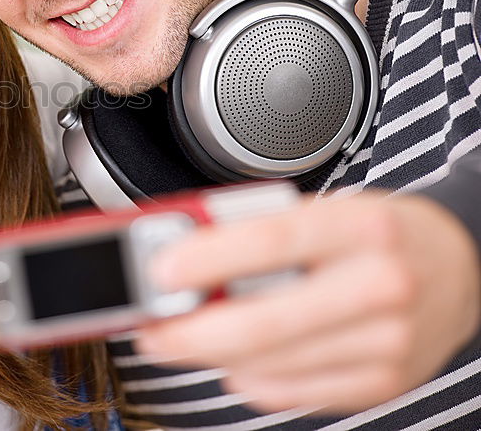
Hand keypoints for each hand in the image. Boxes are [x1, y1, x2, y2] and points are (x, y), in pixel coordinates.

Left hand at [136, 191, 480, 413]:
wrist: (458, 267)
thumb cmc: (375, 233)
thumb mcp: (324, 208)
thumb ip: (256, 227)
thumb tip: (179, 249)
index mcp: (361, 227)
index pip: (271, 242)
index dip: (207, 259)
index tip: (159, 272)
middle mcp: (382, 285)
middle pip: (263, 322)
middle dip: (188, 333)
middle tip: (150, 328)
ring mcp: (388, 343)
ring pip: (270, 365)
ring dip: (211, 357)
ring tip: (184, 338)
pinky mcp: (383, 382)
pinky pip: (291, 392)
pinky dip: (249, 378)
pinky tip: (237, 358)